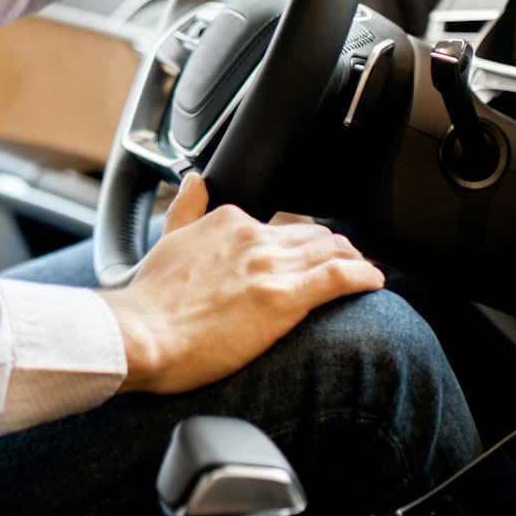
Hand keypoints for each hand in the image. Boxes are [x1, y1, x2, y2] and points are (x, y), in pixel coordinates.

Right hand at [102, 173, 384, 395]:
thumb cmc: (150, 301)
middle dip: (334, 249)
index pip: (283, 224)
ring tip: (363, 274)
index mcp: (228, 223)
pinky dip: (364, 276)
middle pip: (314, 236)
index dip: (302, 241)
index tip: (310, 254)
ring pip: (333, 252)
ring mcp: (269, 267)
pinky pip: (341, 277)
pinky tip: (373, 282)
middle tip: (347, 265)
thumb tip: (194, 179)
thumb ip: (186, 208)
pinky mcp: (284, 299)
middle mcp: (253, 237)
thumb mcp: (167, 241)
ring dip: (354, 261)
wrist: (141, 335)